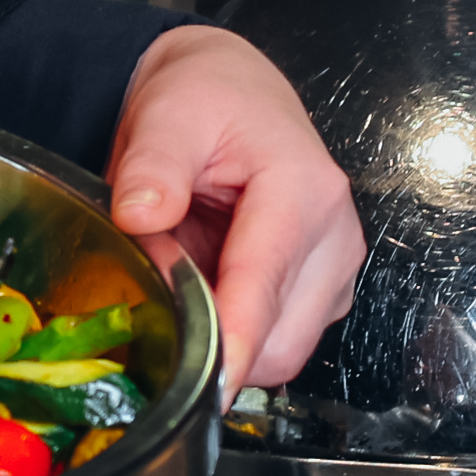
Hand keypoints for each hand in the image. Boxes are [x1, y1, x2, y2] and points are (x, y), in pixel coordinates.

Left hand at [106, 24, 362, 391]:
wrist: (232, 89)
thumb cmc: (207, 99)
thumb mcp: (168, 116)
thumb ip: (152, 168)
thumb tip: (140, 215)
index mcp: (303, 191)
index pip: (265, 286)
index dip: (234, 344)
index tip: (207, 387)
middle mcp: (335, 237)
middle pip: (281, 340)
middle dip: (218, 340)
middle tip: (162, 287)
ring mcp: (335, 269)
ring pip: (283, 350)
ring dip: (229, 336)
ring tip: (189, 270)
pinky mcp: (323, 290)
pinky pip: (279, 340)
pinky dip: (240, 331)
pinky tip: (212, 282)